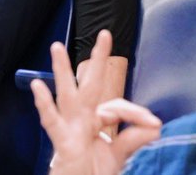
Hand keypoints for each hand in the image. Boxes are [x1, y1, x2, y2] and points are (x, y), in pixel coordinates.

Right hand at [32, 30, 161, 174]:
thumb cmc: (93, 172)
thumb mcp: (119, 155)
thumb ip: (134, 139)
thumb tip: (156, 126)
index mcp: (96, 121)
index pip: (117, 106)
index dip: (136, 113)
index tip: (154, 125)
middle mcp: (82, 120)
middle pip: (91, 85)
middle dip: (98, 60)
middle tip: (105, 34)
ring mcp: (70, 128)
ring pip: (67, 95)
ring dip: (62, 71)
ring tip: (57, 48)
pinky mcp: (62, 142)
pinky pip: (52, 122)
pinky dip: (45, 105)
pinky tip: (38, 88)